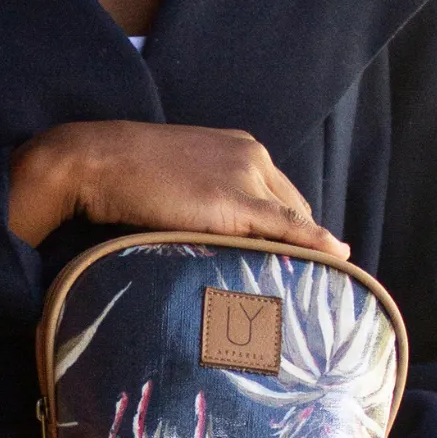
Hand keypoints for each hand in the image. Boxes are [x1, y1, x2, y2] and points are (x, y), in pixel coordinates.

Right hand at [9, 120, 348, 258]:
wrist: (99, 161)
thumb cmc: (127, 174)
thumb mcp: (179, 178)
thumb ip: (207, 198)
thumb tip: (211, 232)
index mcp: (242, 149)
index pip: (280, 196)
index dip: (290, 230)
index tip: (292, 259)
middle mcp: (253, 157)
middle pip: (293, 208)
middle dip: (300, 244)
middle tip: (302, 282)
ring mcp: (246, 176)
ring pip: (290, 221)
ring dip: (301, 253)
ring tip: (312, 288)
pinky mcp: (234, 201)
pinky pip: (285, 225)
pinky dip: (313, 241)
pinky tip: (337, 256)